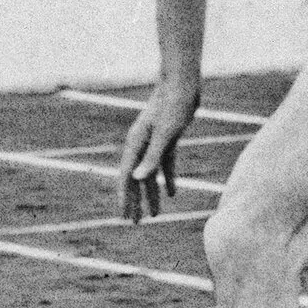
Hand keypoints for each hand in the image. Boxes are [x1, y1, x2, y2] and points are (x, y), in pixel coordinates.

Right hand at [118, 77, 198, 223]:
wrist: (182, 84)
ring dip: (151, 194)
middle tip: (134, 223)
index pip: (126, 176)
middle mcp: (141, 145)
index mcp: (136, 144)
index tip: (124, 216)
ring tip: (154, 215)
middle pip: (135, 179)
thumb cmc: (173, 106)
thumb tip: (138, 179)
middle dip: (134, 202)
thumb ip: (152, 158)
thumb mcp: (165, 134)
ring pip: (149, 174)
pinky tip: (172, 193)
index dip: (125, 197)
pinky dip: (167, 179)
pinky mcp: (167, 139)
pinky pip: (164, 165)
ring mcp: (153, 142)